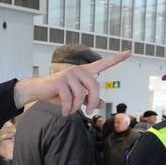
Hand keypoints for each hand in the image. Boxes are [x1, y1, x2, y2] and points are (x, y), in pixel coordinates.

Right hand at [14, 49, 131, 114]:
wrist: (36, 91)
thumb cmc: (56, 94)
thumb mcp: (74, 97)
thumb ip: (88, 98)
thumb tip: (102, 103)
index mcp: (83, 72)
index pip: (102, 64)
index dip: (117, 59)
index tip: (129, 52)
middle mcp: (78, 70)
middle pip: (95, 87)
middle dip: (93, 102)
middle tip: (88, 112)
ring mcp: (69, 74)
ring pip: (81, 95)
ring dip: (76, 108)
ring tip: (70, 111)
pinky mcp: (60, 81)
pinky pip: (70, 99)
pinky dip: (68, 109)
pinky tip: (64, 112)